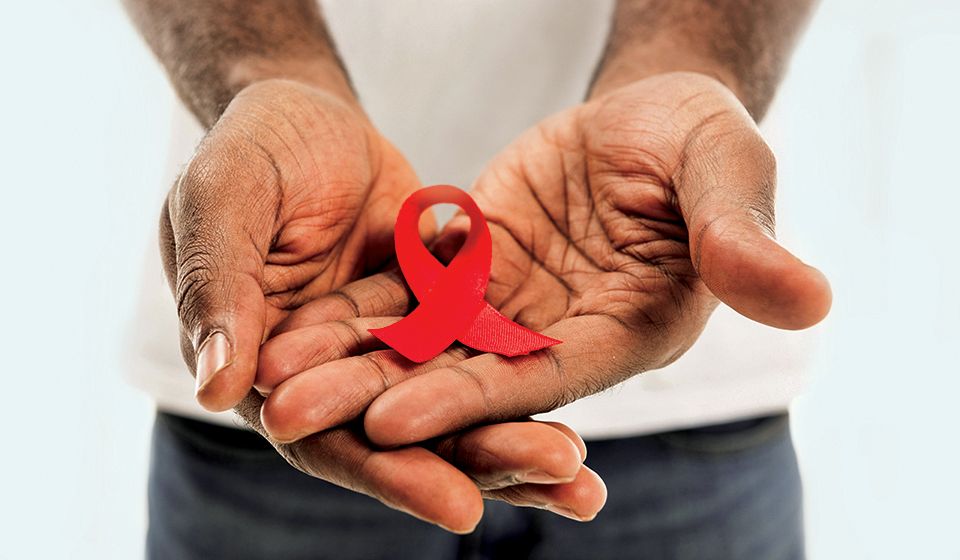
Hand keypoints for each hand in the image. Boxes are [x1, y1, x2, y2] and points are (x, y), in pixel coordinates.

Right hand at [160, 78, 604, 530]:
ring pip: (455, 401)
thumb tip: (221, 390)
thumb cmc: (245, 152)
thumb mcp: (221, 202)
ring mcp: (394, 345)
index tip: (460, 506)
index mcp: (268, 370)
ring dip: (516, 434)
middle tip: (557, 476)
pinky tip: (580, 402)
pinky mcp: (437, 310)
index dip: (390, 473)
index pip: (328, 439)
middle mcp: (335, 376)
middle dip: (481, 459)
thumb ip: (220, 289)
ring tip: (582, 473)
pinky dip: (526, 372)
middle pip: (408, 435)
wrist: (304, 114)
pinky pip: (485, 347)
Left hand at [254, 72, 831, 449]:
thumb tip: (811, 298)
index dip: (472, 398)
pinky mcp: (475, 274)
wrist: (650, 119)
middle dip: (380, 400)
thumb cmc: (700, 140)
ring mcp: (514, 311)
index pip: (544, 379)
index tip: (395, 415)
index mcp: (627, 331)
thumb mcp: (723, 170)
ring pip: (423, 347)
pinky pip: (409, 299)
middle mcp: (562, 338)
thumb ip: (743, 236)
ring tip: (269, 380)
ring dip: (348, 364)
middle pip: (465, 380)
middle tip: (292, 418)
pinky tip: (290, 324)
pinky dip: (354, 314)